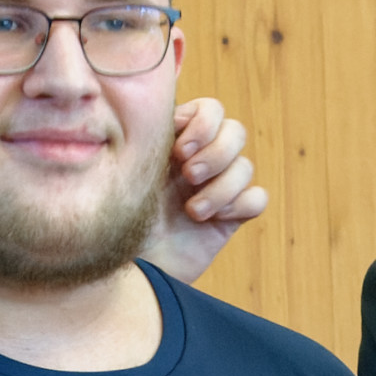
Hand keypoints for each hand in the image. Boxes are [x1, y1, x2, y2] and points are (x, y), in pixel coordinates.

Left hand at [137, 97, 269, 286]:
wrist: (128, 267)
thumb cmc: (117, 218)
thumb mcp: (126, 171)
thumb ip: (146, 137)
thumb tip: (164, 109)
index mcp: (176, 141)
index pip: (211, 110)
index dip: (204, 124)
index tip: (179, 151)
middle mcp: (200, 159)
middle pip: (236, 131)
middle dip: (217, 153)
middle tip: (189, 177)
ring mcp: (218, 187)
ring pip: (246, 166)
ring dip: (221, 187)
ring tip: (192, 211)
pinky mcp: (231, 216)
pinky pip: (257, 198)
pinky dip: (239, 205)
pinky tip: (213, 219)